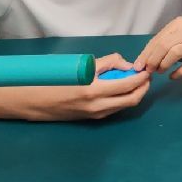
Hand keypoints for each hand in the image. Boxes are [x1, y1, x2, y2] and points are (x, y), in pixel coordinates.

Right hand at [22, 53, 149, 120]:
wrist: (34, 100)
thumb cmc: (56, 78)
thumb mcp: (82, 65)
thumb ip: (108, 63)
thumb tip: (127, 65)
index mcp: (94, 91)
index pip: (128, 85)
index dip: (141, 77)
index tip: (146, 69)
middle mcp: (97, 106)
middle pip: (131, 100)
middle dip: (143, 88)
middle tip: (145, 76)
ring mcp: (95, 114)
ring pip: (124, 106)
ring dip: (134, 94)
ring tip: (135, 80)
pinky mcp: (91, 118)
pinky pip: (114, 109)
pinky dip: (122, 99)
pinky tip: (121, 88)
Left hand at [135, 16, 181, 78]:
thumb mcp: (181, 35)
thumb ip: (165, 44)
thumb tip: (144, 61)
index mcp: (178, 24)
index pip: (157, 39)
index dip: (145, 54)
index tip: (138, 65)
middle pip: (163, 45)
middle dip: (152, 60)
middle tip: (148, 70)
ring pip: (173, 53)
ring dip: (162, 65)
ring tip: (160, 71)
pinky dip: (177, 73)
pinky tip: (173, 76)